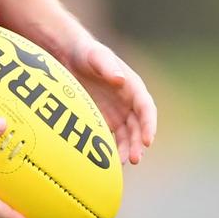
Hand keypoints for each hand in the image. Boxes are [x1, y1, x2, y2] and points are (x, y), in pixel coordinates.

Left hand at [62, 36, 156, 164]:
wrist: (69, 55)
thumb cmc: (86, 53)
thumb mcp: (97, 57)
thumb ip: (108, 67)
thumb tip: (121, 80)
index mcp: (133, 87)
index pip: (147, 109)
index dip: (149, 125)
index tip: (148, 140)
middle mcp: (129, 102)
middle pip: (139, 126)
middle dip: (138, 143)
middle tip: (134, 159)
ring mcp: (118, 112)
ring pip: (128, 135)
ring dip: (128, 149)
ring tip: (122, 164)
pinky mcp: (105, 119)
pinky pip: (113, 137)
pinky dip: (114, 149)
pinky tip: (109, 162)